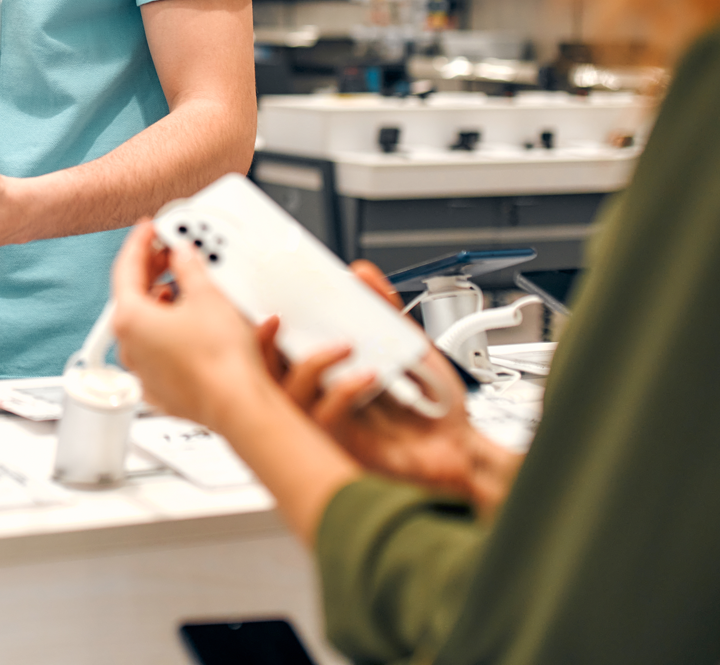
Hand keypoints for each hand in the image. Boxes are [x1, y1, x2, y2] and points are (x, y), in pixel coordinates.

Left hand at [109, 220, 272, 430]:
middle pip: (132, 296)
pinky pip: (157, 350)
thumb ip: (188, 267)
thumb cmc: (220, 359)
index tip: (148, 229)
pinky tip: (188, 323)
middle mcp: (128, 346)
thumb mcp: (207, 296)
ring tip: (183, 285)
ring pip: (144, 325)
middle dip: (151, 271)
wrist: (238, 405)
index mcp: (129, 319)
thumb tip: (181, 255)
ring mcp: (143, 370)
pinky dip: (168, 331)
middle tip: (167, 252)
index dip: (140, 243)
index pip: (126, 268)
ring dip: (160, 301)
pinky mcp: (161, 388)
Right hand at [264, 260, 519, 515]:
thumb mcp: (407, 344)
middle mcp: (319, 399)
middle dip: (264, 346)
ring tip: (345, 343)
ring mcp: (327, 424)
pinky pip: (325, 417)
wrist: (459, 446)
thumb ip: (382, 308)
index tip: (263, 303)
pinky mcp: (343, 445)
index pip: (277, 353)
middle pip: (266, 375)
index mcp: (326, 376)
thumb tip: (360, 273)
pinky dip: (343, 390)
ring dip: (311, 363)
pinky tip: (369, 376)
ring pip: (288, 396)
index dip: (259, 331)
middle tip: (280, 319)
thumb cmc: (432, 405)